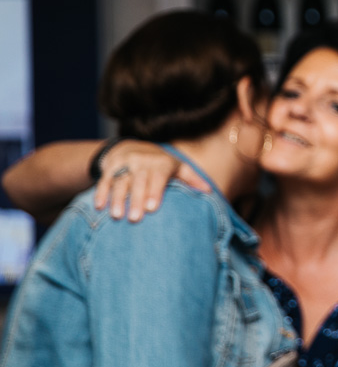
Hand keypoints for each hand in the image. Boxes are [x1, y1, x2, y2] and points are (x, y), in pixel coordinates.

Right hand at [92, 140, 209, 221]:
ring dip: (117, 199)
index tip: (152, 209)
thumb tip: (210, 192)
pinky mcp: (110, 167)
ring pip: (120, 181)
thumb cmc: (162, 165)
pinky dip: (101, 193)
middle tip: (135, 219)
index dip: (155, 192)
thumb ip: (192, 179)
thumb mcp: (178, 168)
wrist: (133, 147)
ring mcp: (125, 164)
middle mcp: (142, 162)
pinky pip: (104, 180)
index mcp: (161, 163)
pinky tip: (99, 207)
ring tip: (116, 216)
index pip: (158, 177)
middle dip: (136, 200)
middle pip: (139, 182)